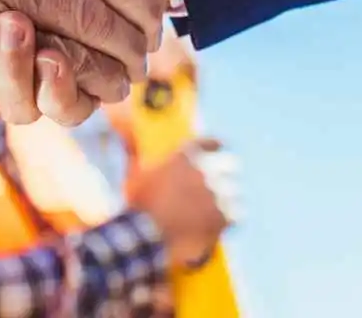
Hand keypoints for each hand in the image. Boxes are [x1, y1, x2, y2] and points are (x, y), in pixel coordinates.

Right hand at [127, 138, 238, 268]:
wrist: (148, 234)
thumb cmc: (140, 204)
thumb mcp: (137, 174)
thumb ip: (138, 151)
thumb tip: (124, 128)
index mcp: (185, 157)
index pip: (209, 143)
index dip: (215, 145)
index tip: (220, 146)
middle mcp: (205, 171)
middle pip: (229, 165)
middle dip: (226, 172)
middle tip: (221, 181)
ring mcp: (216, 194)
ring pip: (234, 191)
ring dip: (228, 197)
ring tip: (220, 206)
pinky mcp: (223, 216)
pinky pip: (237, 213)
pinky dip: (230, 218)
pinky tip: (222, 222)